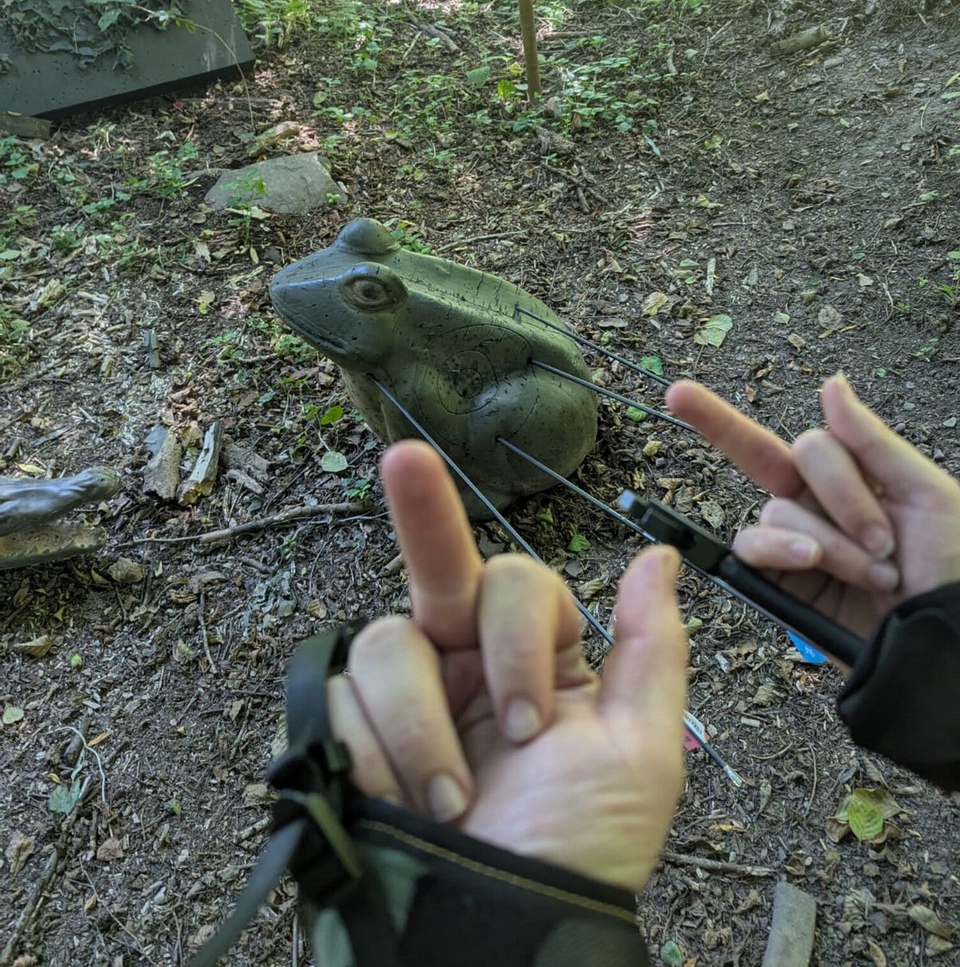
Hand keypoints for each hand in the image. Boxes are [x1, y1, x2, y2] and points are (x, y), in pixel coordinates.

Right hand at [328, 440, 687, 890]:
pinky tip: (401, 803)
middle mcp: (465, 663)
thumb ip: (649, 646)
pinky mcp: (350, 733)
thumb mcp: (638, 751)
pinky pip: (341, 701)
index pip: (517, 584)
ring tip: (445, 797)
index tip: (528, 718)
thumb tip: (660, 554)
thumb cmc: (581, 849)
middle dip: (422, 509)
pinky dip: (375, 756)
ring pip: (385, 642)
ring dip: (417, 725)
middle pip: (439, 564)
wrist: (505, 931)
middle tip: (403, 458)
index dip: (519, 639)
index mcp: (535, 659)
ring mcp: (405, 696)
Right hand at [667, 374, 959, 639]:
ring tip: (876, 572)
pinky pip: (754, 549)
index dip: (724, 417)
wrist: (943, 640)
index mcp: (848, 477)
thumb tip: (830, 384)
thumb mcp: (926, 495)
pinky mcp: (778, 582)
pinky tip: (816, 562)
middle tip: (887, 537)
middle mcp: (812, 506)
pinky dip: (783, 550)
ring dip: (831, 540)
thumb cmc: (950, 567)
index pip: (791, 439)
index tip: (675, 393)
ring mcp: (792, 543)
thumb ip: (870, 440)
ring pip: (776, 511)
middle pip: (780, 461)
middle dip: (842, 494)